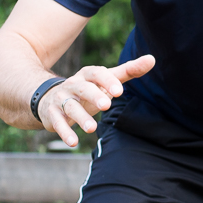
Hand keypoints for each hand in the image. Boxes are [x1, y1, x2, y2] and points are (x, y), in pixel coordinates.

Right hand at [38, 56, 156, 147]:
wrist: (49, 99)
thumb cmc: (87, 90)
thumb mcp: (107, 80)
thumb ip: (128, 71)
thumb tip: (152, 59)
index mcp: (87, 75)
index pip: (97, 73)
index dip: (108, 81)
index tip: (120, 91)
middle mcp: (73, 85)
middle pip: (83, 88)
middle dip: (94, 96)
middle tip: (107, 106)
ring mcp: (61, 99)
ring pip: (70, 106)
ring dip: (81, 117)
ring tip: (92, 128)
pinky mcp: (52, 114)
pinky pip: (57, 122)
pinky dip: (65, 132)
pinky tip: (73, 143)